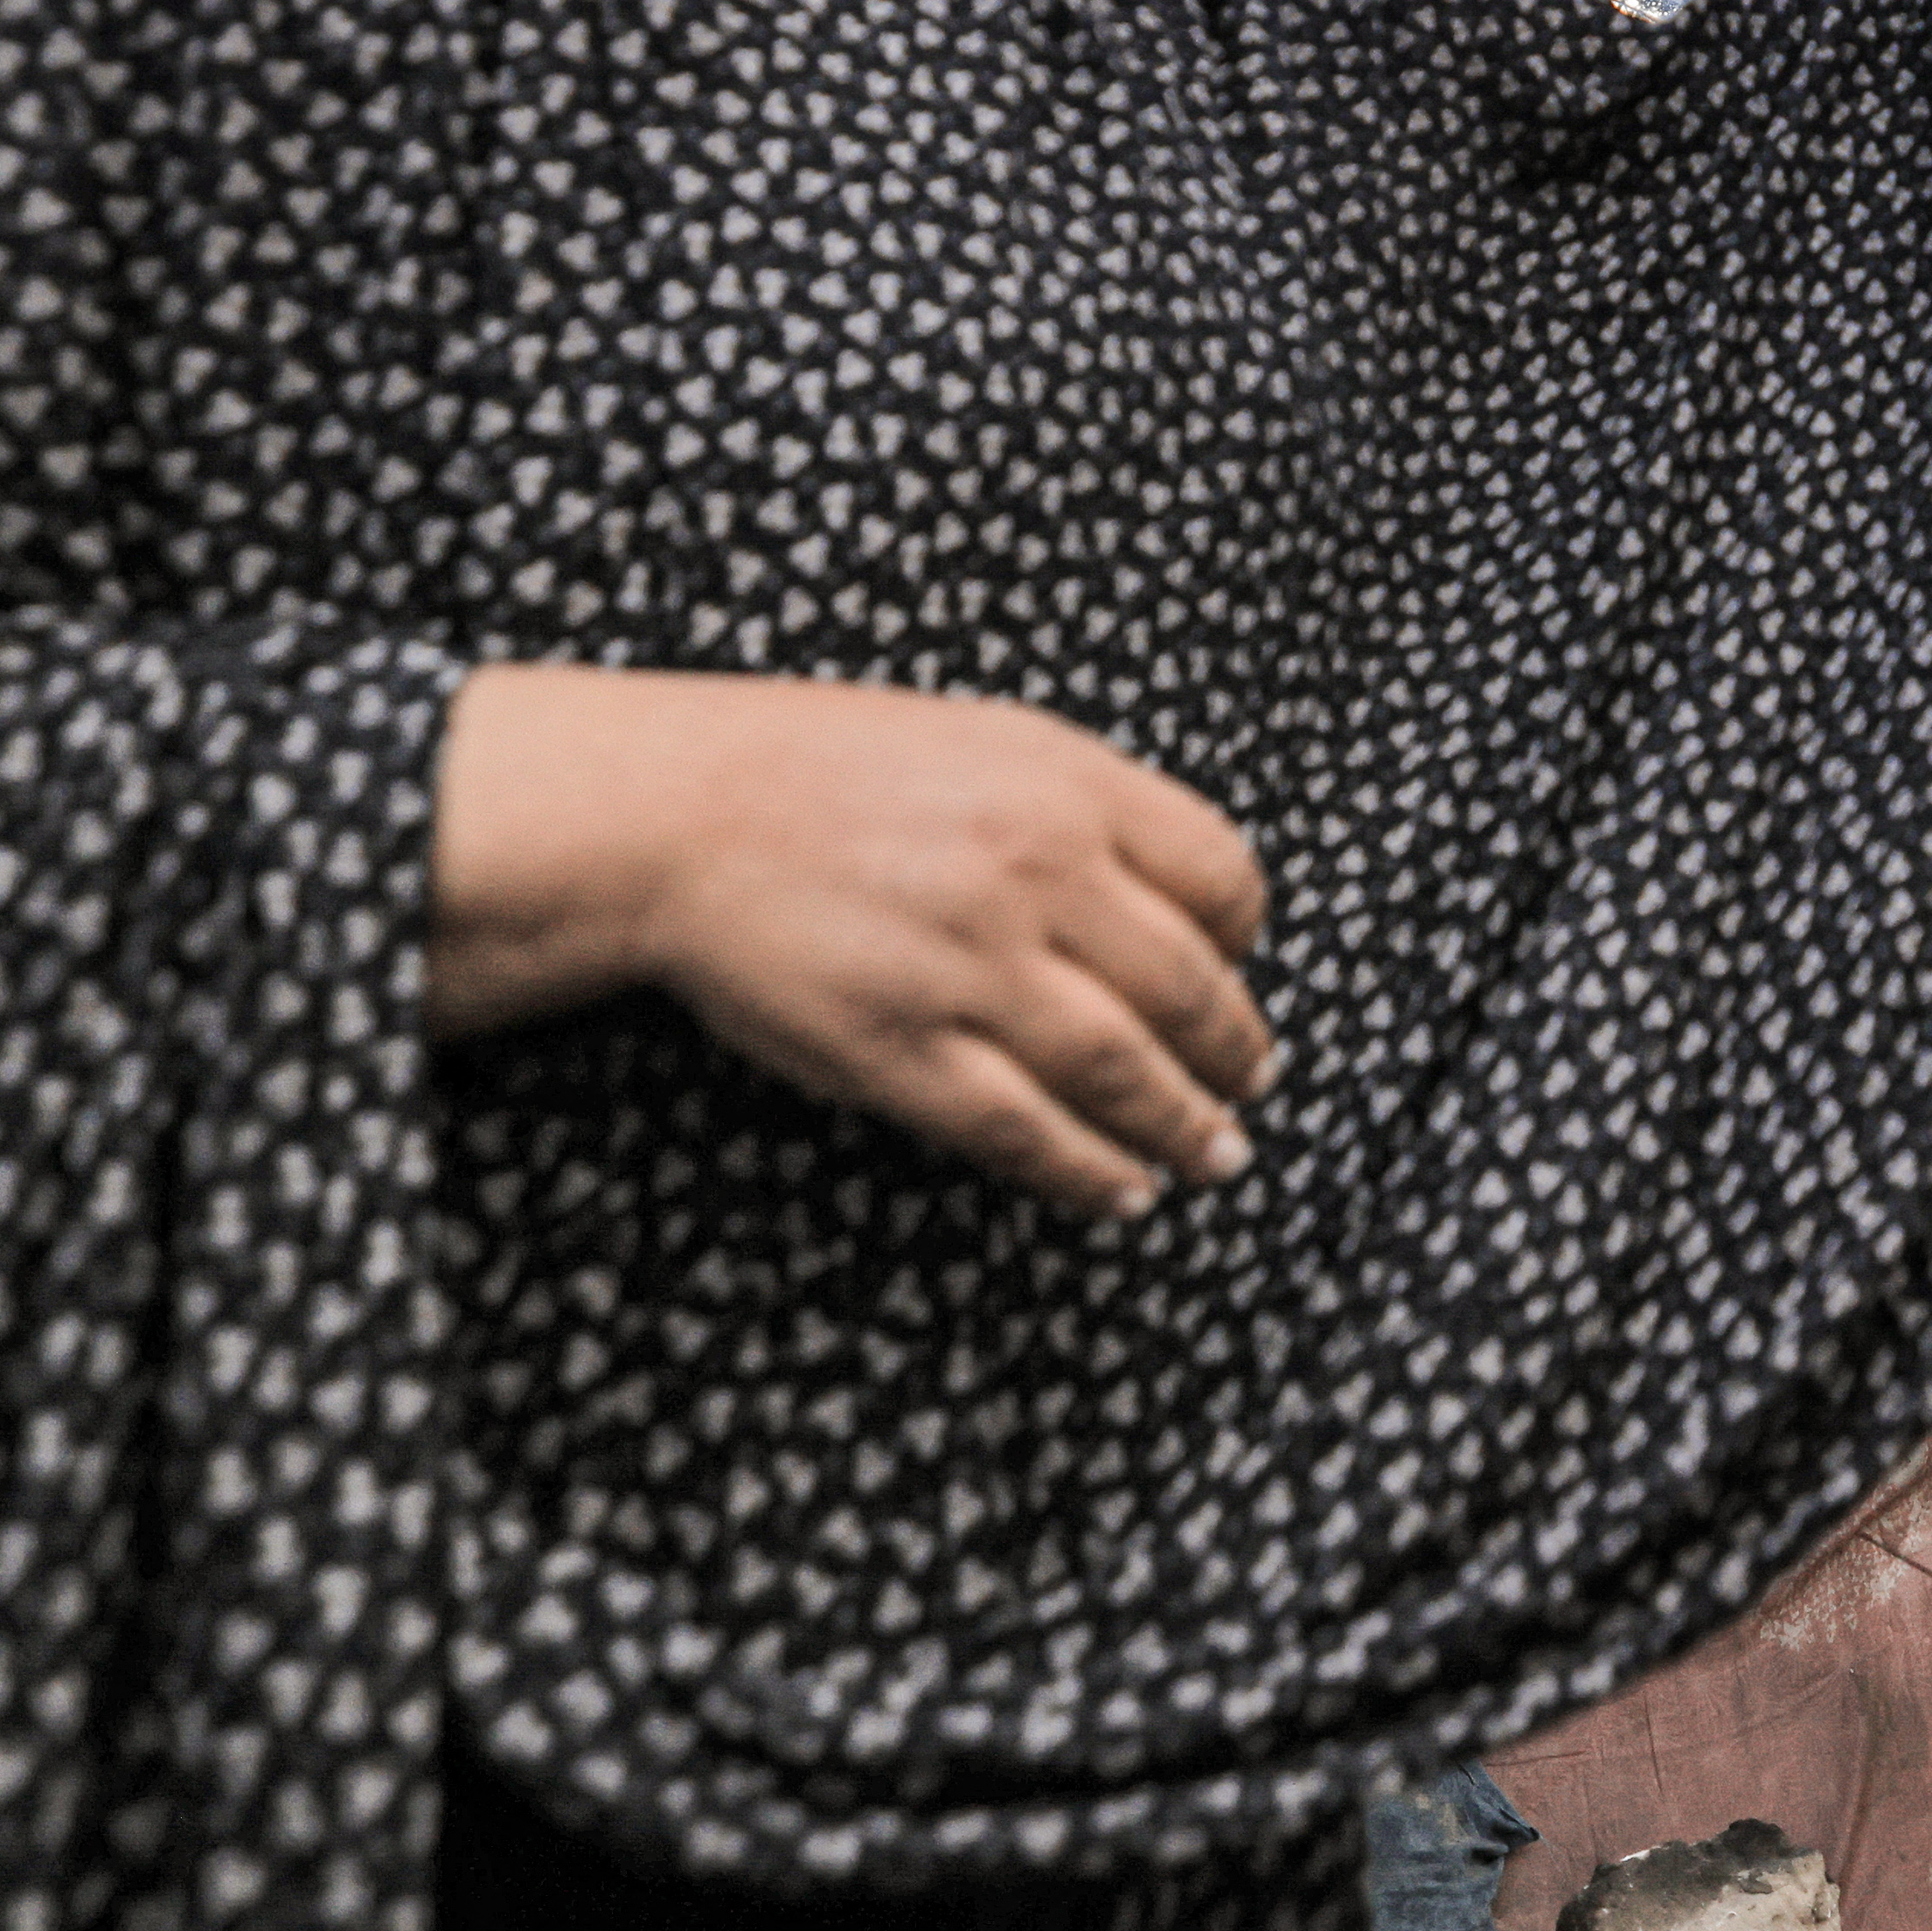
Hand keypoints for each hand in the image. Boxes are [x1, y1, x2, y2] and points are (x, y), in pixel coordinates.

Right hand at [426, 664, 1275, 1222]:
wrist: (680, 813)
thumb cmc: (831, 770)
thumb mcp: (989, 741)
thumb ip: (1091, 810)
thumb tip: (1187, 899)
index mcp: (1068, 788)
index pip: (1220, 876)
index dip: (1245, 938)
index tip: (1240, 969)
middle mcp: (1034, 877)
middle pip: (1186, 986)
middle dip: (1233, 1050)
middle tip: (1251, 1083)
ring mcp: (968, 968)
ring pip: (1120, 1070)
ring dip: (1184, 1123)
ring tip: (1214, 1154)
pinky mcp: (900, 1050)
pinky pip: (1022, 1128)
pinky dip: (1087, 1168)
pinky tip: (1122, 1189)